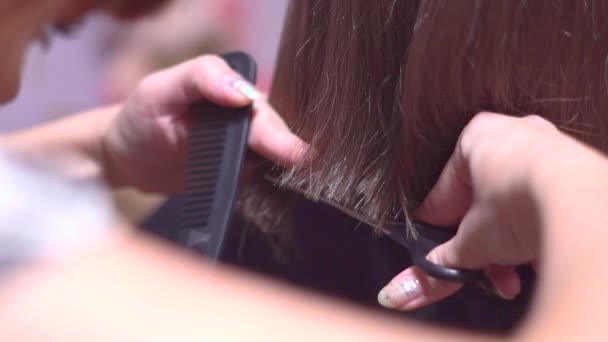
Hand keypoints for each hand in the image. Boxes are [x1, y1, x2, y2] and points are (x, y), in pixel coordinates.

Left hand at [101, 55, 305, 192]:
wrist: (127, 161)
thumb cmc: (138, 120)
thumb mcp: (160, 91)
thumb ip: (200, 79)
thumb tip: (245, 94)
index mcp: (227, 88)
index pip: (258, 107)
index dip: (274, 129)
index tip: (290, 150)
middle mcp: (241, 114)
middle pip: (272, 132)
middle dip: (288, 148)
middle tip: (306, 164)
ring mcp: (242, 145)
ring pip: (273, 153)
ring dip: (287, 165)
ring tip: (307, 177)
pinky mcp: (239, 171)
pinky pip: (262, 174)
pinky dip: (275, 181)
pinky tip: (288, 189)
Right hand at [378, 113, 567, 309]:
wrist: (585, 205)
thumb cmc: (522, 200)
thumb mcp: (470, 243)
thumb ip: (437, 266)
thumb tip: (406, 288)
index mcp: (475, 138)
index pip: (442, 192)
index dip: (435, 226)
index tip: (431, 249)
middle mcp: (513, 136)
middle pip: (481, 202)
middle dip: (478, 245)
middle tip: (473, 269)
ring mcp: (549, 152)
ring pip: (513, 207)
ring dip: (506, 248)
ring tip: (507, 277)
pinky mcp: (577, 174)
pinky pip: (545, 209)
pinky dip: (536, 237)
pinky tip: (533, 263)